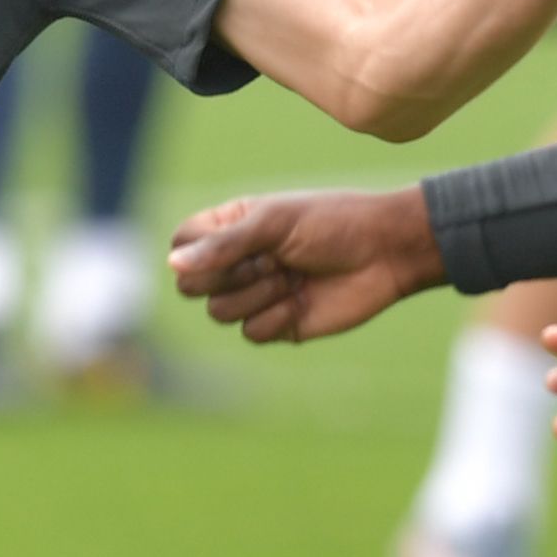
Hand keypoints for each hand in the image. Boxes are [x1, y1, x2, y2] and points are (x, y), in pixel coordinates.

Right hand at [165, 185, 445, 345]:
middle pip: (191, 284)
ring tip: (290, 277)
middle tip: (270, 259)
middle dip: (228, 275)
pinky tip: (301, 301)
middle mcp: (237, 262)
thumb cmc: (332, 223)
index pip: (181, 244)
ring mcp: (255, 295)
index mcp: (231, 227)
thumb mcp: (273, 223)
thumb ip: (221, 245)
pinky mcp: (276, 324)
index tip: (236, 242)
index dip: (196, 251)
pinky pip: (250, 333)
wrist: (385, 253)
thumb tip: (170, 265)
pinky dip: (274, 317)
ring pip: (218, 312)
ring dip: (256, 294)